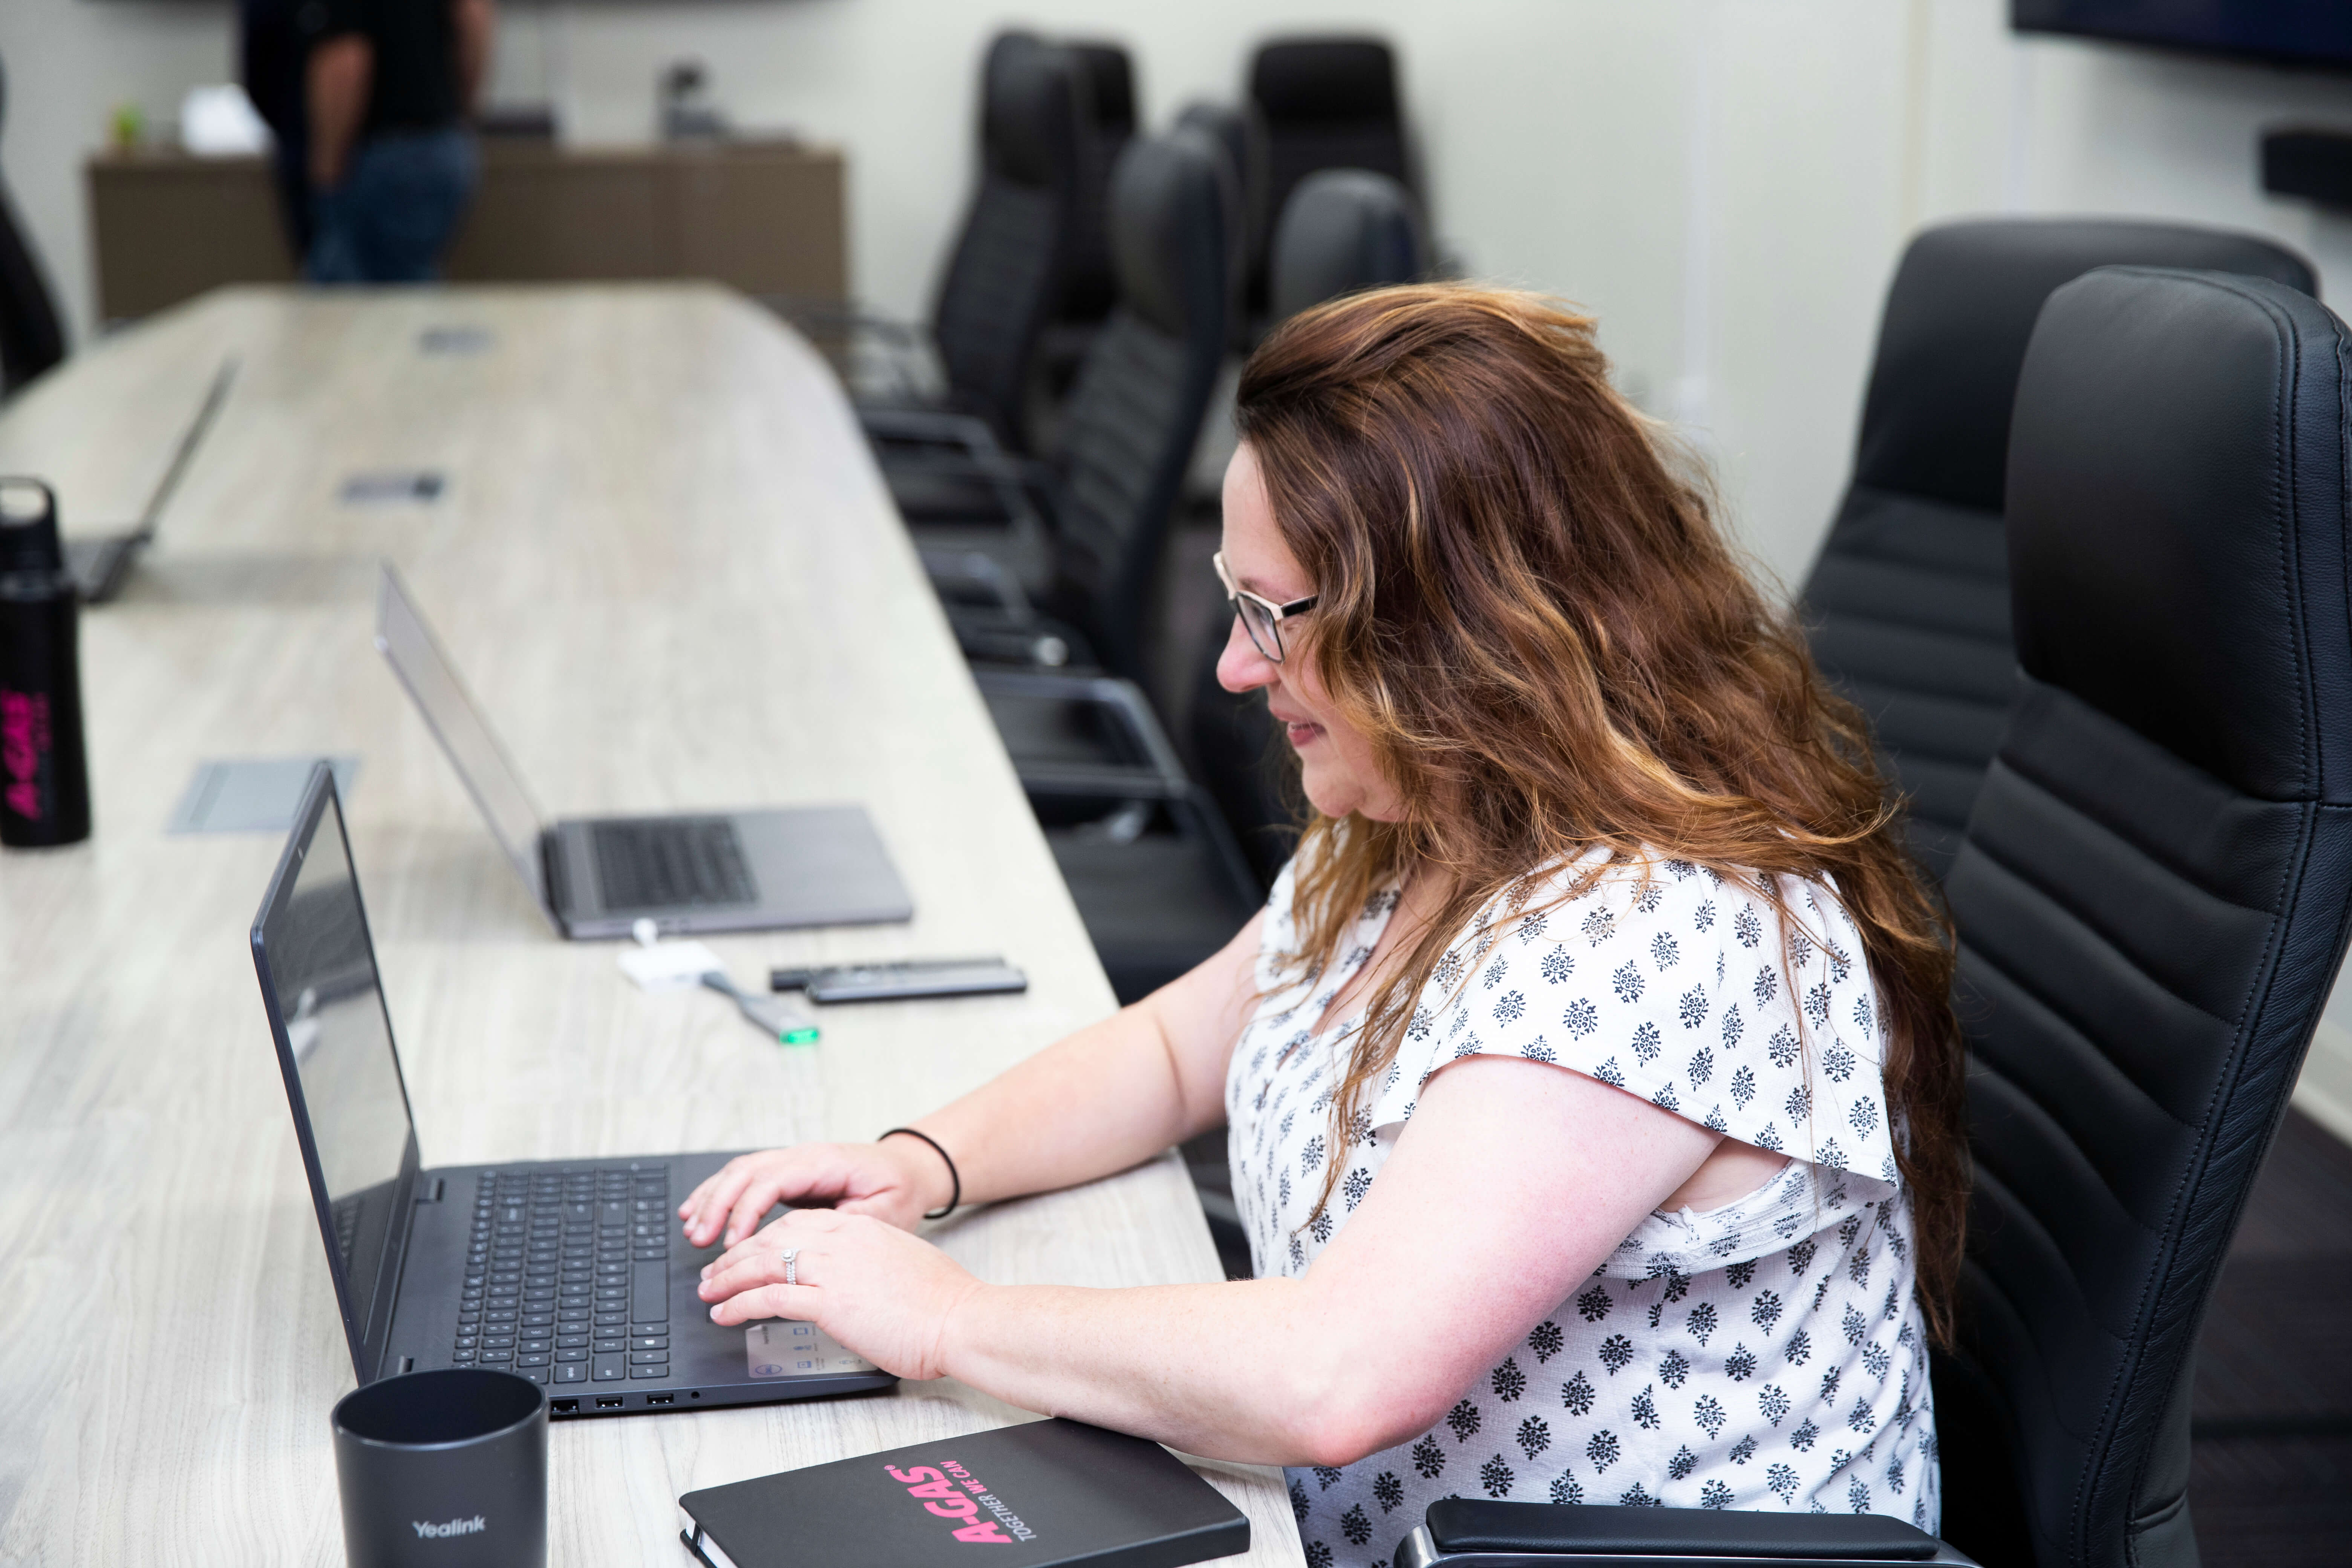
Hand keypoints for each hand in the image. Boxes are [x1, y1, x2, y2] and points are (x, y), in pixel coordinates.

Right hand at [678, 1138, 950, 1248]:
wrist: (909, 1169)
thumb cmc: (898, 1190)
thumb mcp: (883, 1211)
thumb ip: (846, 1223)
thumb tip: (810, 1240)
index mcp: (824, 1162)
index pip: (771, 1182)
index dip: (746, 1212)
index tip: (731, 1243)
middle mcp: (802, 1156)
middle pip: (746, 1172)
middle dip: (717, 1205)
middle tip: (699, 1240)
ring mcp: (792, 1162)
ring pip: (739, 1171)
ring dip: (712, 1198)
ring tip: (690, 1228)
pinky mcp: (787, 1174)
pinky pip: (745, 1177)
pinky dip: (720, 1193)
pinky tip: (700, 1211)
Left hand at [697, 1208, 980, 1380]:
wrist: (961, 1319)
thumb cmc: (941, 1301)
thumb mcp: (901, 1263)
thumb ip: (870, 1261)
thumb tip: (854, 1277)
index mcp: (859, 1229)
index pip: (795, 1224)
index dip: (762, 1238)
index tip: (745, 1253)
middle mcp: (842, 1242)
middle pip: (771, 1239)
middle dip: (735, 1255)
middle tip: (713, 1271)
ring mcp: (834, 1270)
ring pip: (763, 1263)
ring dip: (727, 1278)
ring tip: (708, 1291)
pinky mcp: (830, 1302)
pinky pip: (770, 1298)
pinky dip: (739, 1304)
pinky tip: (724, 1314)